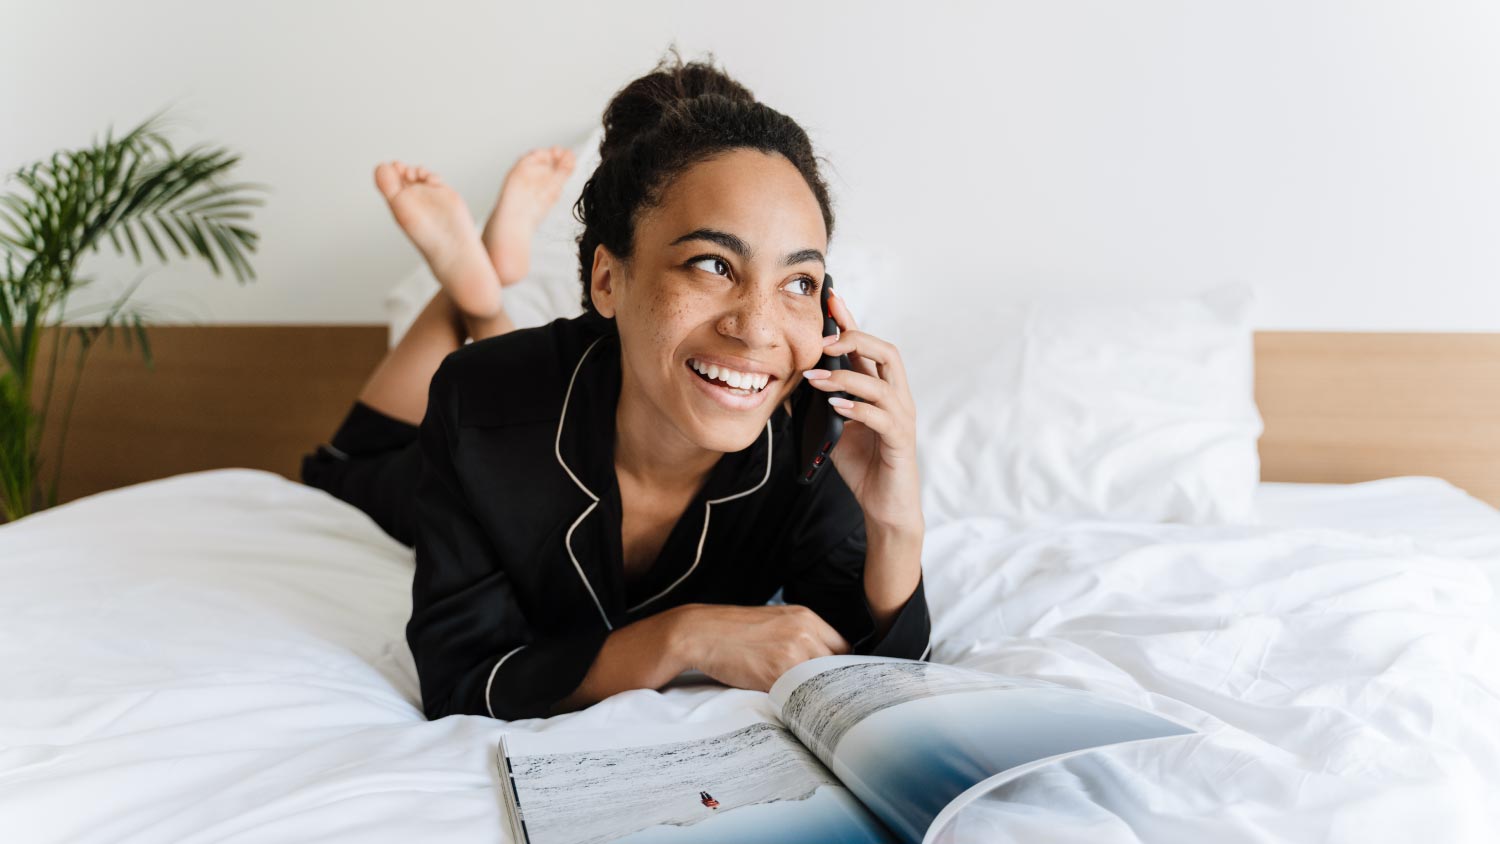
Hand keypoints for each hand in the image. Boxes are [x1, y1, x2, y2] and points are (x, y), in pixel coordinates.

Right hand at [674, 603, 850, 691]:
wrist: (700, 633)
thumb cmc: (733, 630)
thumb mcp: (775, 621)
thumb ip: (801, 636)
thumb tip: (820, 663)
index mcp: (806, 617)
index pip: (843, 647)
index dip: (838, 666)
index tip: (831, 678)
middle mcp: (804, 631)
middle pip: (837, 666)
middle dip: (829, 681)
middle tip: (819, 694)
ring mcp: (792, 652)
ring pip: (821, 682)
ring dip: (813, 692)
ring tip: (802, 700)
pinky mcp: (777, 672)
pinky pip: (799, 693)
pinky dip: (795, 699)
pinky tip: (784, 699)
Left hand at [801, 291, 922, 533]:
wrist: (885, 505)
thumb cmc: (862, 464)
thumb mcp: (831, 429)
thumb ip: (815, 406)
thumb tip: (784, 385)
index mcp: (879, 389)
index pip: (866, 347)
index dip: (850, 321)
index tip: (830, 299)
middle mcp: (895, 397)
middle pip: (886, 352)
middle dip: (855, 339)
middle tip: (824, 341)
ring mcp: (900, 418)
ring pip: (882, 382)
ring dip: (846, 376)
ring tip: (816, 379)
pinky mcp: (900, 441)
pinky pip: (882, 417)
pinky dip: (858, 408)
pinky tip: (837, 407)